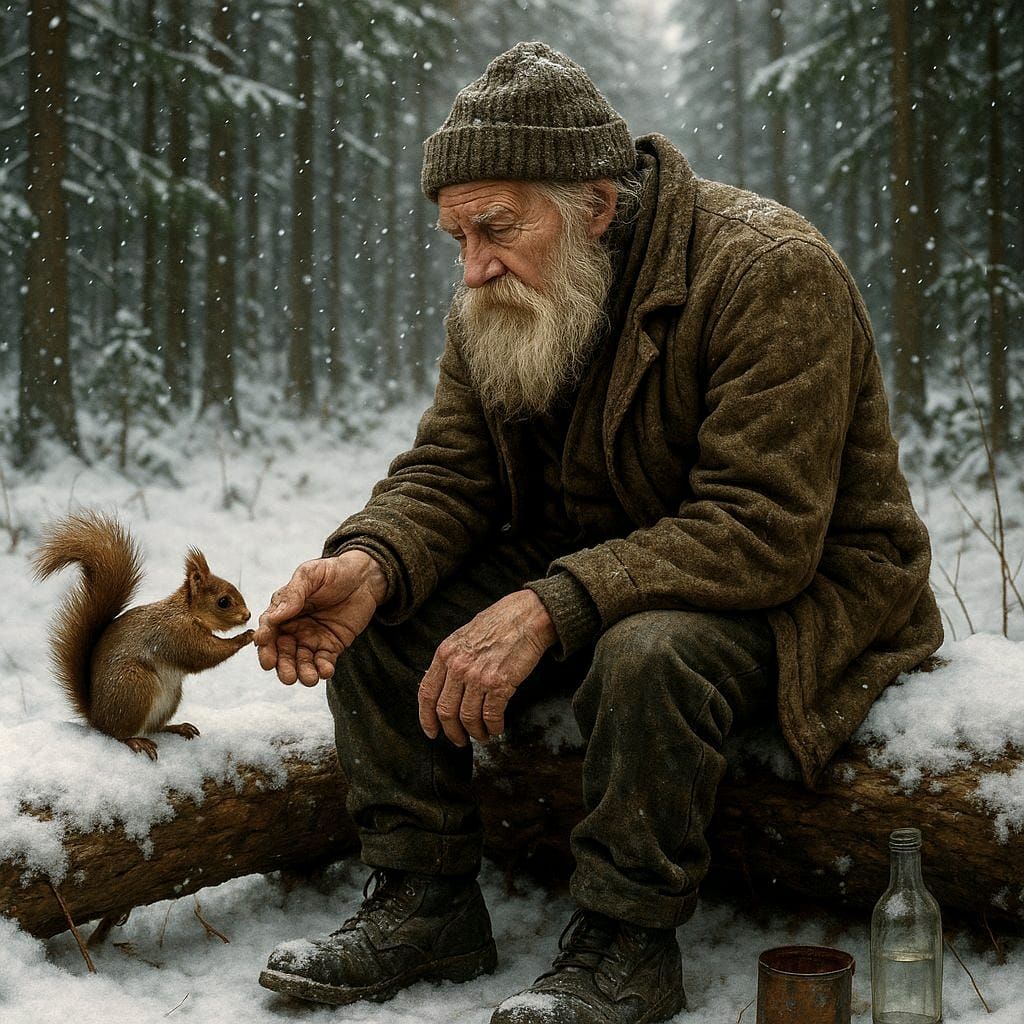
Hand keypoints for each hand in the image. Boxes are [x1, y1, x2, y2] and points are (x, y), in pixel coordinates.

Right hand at [255, 551, 386, 685]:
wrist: (364, 577)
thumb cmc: (333, 572)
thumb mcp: (310, 575)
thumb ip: (292, 594)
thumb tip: (274, 616)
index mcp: (284, 611)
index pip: (269, 628)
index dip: (265, 639)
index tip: (263, 643)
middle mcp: (294, 628)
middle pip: (282, 651)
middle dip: (282, 665)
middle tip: (286, 676)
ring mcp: (312, 639)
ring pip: (302, 661)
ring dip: (303, 672)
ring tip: (309, 679)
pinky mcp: (331, 646)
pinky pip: (324, 661)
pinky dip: (323, 669)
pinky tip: (326, 671)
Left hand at [418, 589, 555, 745]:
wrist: (527, 616)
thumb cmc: (499, 623)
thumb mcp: (464, 637)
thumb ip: (452, 660)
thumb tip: (444, 687)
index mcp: (445, 653)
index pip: (426, 693)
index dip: (426, 717)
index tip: (431, 731)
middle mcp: (458, 666)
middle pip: (445, 711)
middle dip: (451, 732)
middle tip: (459, 740)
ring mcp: (478, 676)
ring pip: (468, 717)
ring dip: (475, 732)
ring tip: (482, 735)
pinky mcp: (500, 684)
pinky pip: (491, 715)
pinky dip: (493, 727)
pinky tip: (497, 728)